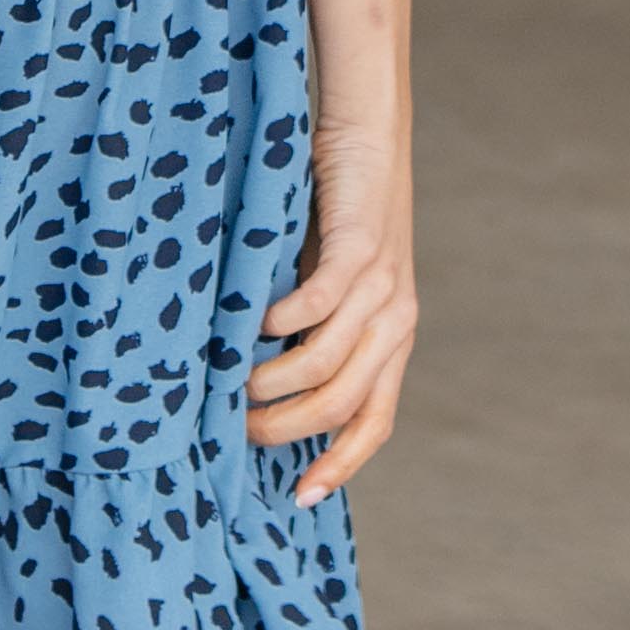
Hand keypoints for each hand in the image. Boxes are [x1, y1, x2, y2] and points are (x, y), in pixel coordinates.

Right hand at [248, 132, 417, 506]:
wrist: (367, 132)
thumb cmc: (335, 211)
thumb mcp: (331, 288)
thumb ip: (311, 334)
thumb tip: (257, 390)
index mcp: (393, 340)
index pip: (374, 423)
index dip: (339, 466)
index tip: (299, 498)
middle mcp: (396, 322)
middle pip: (341, 405)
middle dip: (285, 429)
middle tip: (237, 425)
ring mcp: (381, 286)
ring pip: (325, 364)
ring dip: (272, 382)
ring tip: (233, 380)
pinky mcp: (359, 247)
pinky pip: (317, 305)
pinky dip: (278, 324)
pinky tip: (250, 324)